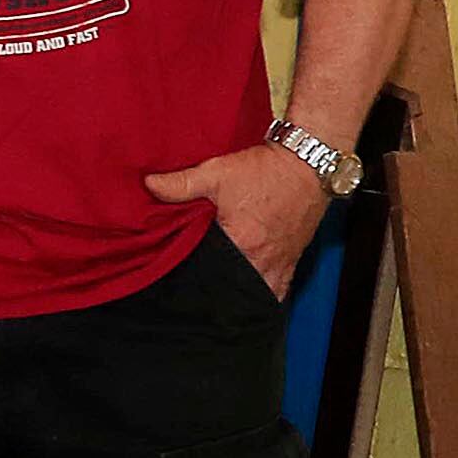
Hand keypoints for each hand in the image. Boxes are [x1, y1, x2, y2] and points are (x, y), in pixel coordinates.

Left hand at [146, 144, 331, 297]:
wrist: (308, 162)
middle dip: (219, 292)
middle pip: (237, 287)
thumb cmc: (265, 170)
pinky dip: (267, 291)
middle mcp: (265, 258)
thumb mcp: (217, 172)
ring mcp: (282, 260)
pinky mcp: (294, 257)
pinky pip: (280, 286)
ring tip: (224, 296)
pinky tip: (252, 293)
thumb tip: (149, 185)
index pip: (213, 274)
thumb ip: (181, 183)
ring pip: (261, 291)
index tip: (182, 284)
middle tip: (200, 293)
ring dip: (244, 293)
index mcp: (243, 243)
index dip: (196, 279)